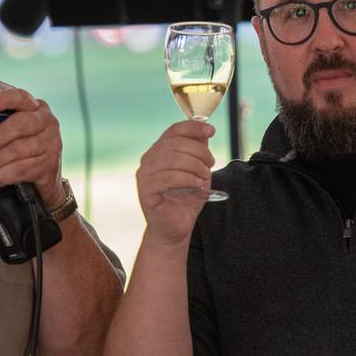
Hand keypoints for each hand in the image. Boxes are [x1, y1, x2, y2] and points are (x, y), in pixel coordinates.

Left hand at [0, 89, 64, 203]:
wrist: (46, 175)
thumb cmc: (25, 148)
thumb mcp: (16, 131)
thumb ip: (0, 124)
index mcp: (37, 108)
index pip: (22, 98)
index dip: (6, 99)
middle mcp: (48, 122)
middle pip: (21, 124)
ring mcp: (51, 143)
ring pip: (18, 149)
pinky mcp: (49, 164)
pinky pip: (21, 169)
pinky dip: (4, 175)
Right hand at [136, 121, 214, 247]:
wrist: (176, 228)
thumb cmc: (186, 199)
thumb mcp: (198, 171)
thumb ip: (199, 151)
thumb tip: (204, 131)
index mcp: (159, 151)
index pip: (174, 130)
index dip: (193, 127)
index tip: (211, 131)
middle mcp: (148, 159)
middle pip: (175, 143)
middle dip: (199, 152)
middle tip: (210, 165)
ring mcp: (144, 175)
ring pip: (171, 159)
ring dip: (195, 166)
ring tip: (204, 179)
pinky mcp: (145, 191)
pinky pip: (167, 178)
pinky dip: (187, 180)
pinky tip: (197, 186)